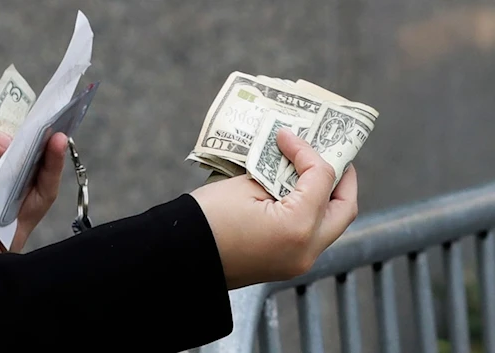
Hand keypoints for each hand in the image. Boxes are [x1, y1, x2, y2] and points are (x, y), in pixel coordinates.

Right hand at [190, 129, 357, 289]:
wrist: (181, 257)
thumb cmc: (206, 219)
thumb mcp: (245, 186)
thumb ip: (278, 173)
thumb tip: (292, 163)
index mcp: (298, 227)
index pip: (320, 178)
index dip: (307, 150)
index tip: (287, 136)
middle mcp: (307, 250)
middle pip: (344, 209)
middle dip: (341, 177)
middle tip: (328, 154)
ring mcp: (298, 262)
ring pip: (331, 224)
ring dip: (326, 196)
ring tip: (312, 172)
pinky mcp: (286, 265)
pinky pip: (312, 235)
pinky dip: (311, 211)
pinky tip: (297, 193)